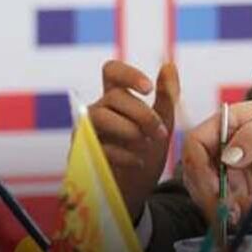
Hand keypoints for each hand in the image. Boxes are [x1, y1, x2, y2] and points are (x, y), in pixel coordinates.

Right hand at [88, 60, 178, 215]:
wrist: (136, 187)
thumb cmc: (146, 148)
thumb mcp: (163, 122)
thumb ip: (167, 95)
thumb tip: (169, 65)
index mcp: (116, 96)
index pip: (112, 70)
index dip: (128, 74)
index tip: (149, 89)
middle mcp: (98, 108)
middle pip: (113, 96)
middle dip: (142, 114)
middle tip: (161, 133)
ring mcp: (87, 129)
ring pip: (101, 116)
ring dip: (130, 130)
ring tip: (146, 144)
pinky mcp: (82, 152)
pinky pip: (98, 145)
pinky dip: (124, 154)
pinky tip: (139, 161)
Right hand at [183, 97, 251, 215]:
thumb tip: (229, 157)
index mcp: (226, 125)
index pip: (195, 143)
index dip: (198, 166)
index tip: (213, 186)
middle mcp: (221, 148)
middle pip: (195, 173)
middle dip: (206, 194)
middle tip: (224, 208)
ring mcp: (228, 171)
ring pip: (207, 193)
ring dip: (218, 207)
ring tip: (236, 215)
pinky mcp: (239, 190)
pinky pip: (228, 206)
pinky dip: (233, 214)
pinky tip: (244, 216)